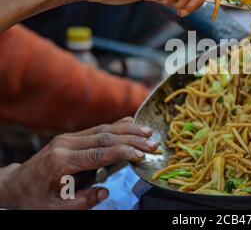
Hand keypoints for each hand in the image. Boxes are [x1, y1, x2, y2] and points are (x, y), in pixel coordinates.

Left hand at [0, 117, 156, 209]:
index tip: (142, 155)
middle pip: (105, 137)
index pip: (99, 152)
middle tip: (153, 143)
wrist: (17, 184)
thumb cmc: (35, 198)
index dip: (123, 152)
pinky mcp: (72, 137)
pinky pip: (98, 128)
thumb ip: (80, 201)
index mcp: (62, 160)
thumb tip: (104, 191)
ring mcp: (69, 138)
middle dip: (132, 139)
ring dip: (128, 129)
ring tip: (148, 131)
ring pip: (104, 128)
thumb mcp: (54, 208)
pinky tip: (131, 122)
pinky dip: (117, 125)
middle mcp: (66, 144)